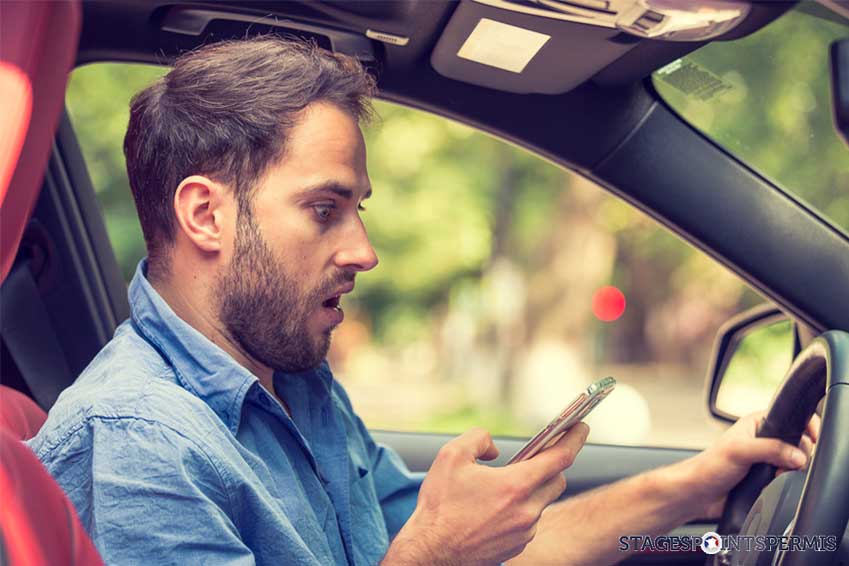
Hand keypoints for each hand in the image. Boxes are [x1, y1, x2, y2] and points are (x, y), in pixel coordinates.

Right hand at [383, 424, 589, 565]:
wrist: (431, 552)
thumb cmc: (440, 506)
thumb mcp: (451, 456)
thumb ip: (478, 439)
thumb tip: (495, 449)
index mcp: (515, 486)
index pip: (560, 457)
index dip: (574, 438)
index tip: (581, 426)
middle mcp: (526, 510)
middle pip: (558, 480)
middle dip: (552, 465)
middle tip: (538, 455)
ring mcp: (525, 531)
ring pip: (542, 502)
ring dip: (533, 488)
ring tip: (506, 484)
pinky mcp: (518, 546)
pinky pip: (529, 520)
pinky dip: (521, 509)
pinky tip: (497, 507)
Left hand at [682, 411, 818, 518]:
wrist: (699, 493)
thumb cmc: (709, 466)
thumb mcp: (740, 451)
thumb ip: (770, 449)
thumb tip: (798, 455)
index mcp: (757, 423)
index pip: (791, 418)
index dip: (806, 426)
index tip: (812, 438)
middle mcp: (764, 439)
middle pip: (799, 443)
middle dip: (799, 454)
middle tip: (785, 464)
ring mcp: (767, 458)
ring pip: (795, 462)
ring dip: (791, 470)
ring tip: (775, 475)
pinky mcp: (767, 476)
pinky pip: (788, 478)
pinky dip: (786, 482)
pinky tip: (773, 484)